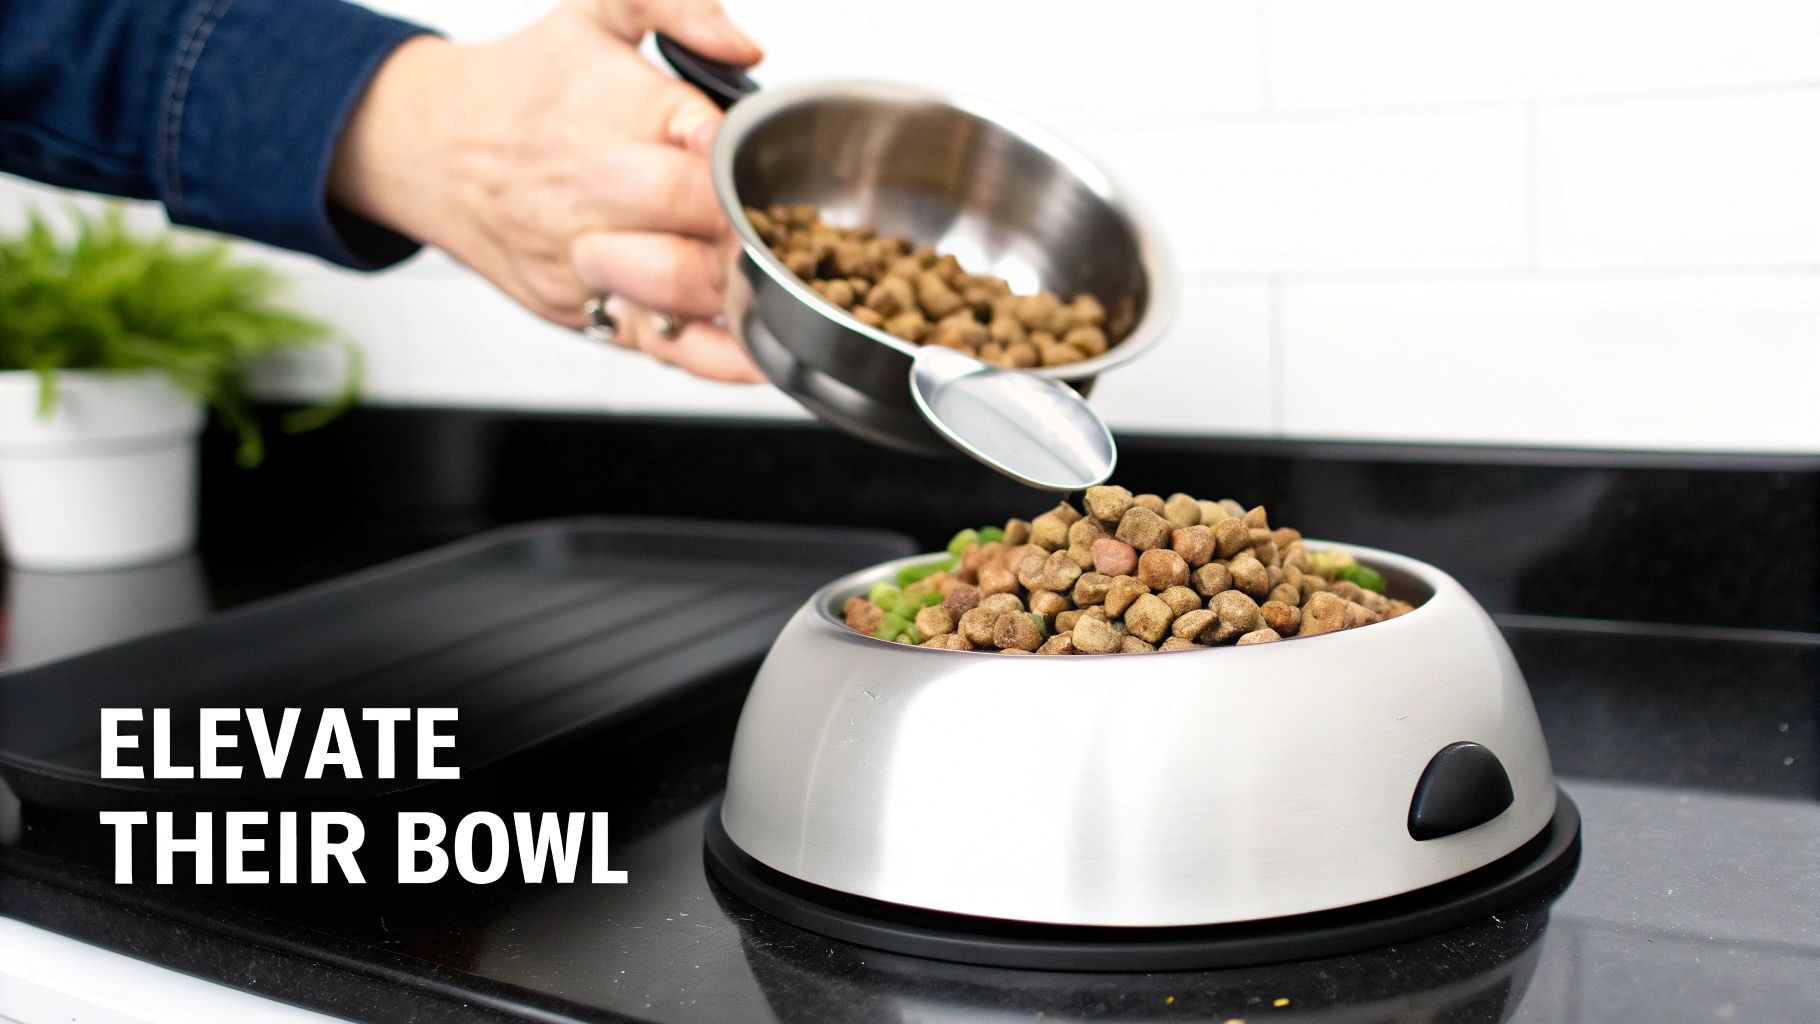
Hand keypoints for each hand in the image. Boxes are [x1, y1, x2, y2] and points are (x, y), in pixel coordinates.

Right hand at [329, 0, 765, 382]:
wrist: (427, 147)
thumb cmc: (523, 86)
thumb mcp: (596, 13)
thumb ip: (681, 8)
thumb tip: (747, 46)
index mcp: (623, 115)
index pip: (713, 144)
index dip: (756, 165)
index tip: (785, 175)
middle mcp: (604, 190)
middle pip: (699, 221)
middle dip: (757, 232)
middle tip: (801, 238)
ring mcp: (591, 257)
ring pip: (681, 290)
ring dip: (743, 294)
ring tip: (788, 288)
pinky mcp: (584, 309)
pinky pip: (659, 344)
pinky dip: (717, 358)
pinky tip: (762, 352)